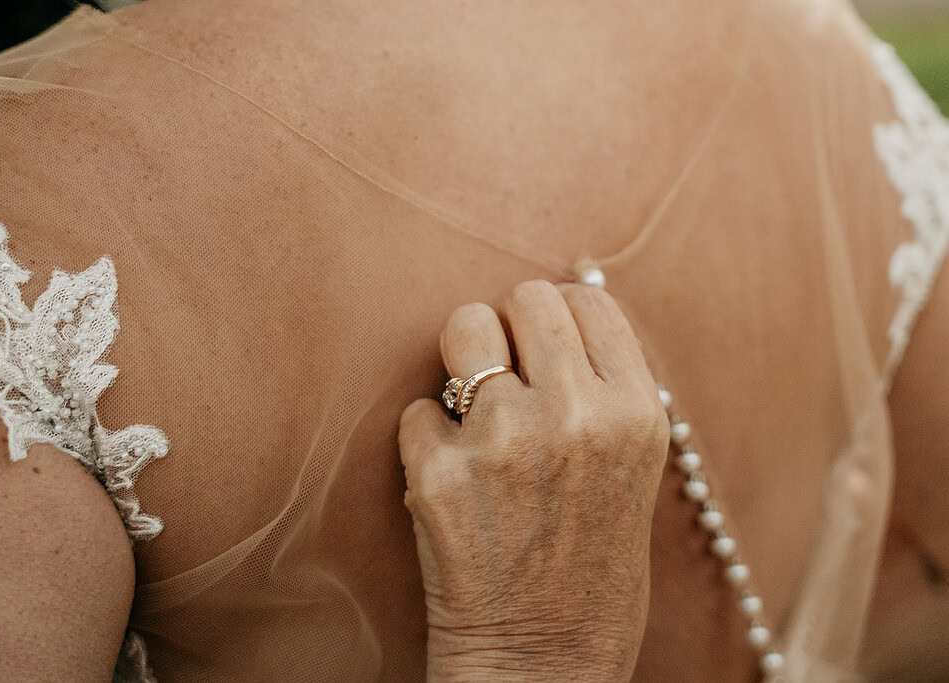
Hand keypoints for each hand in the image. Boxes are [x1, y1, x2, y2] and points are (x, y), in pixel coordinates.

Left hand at [398, 279, 669, 680]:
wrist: (544, 664)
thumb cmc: (592, 568)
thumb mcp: (632, 470)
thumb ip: (604, 390)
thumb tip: (562, 306)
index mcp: (636, 413)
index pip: (587, 300)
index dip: (558, 315)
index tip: (542, 343)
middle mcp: (576, 415)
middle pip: (525, 299)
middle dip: (508, 327)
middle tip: (504, 370)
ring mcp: (505, 439)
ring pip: (462, 328)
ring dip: (462, 362)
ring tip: (474, 411)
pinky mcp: (440, 473)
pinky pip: (417, 410)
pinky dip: (428, 437)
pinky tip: (452, 479)